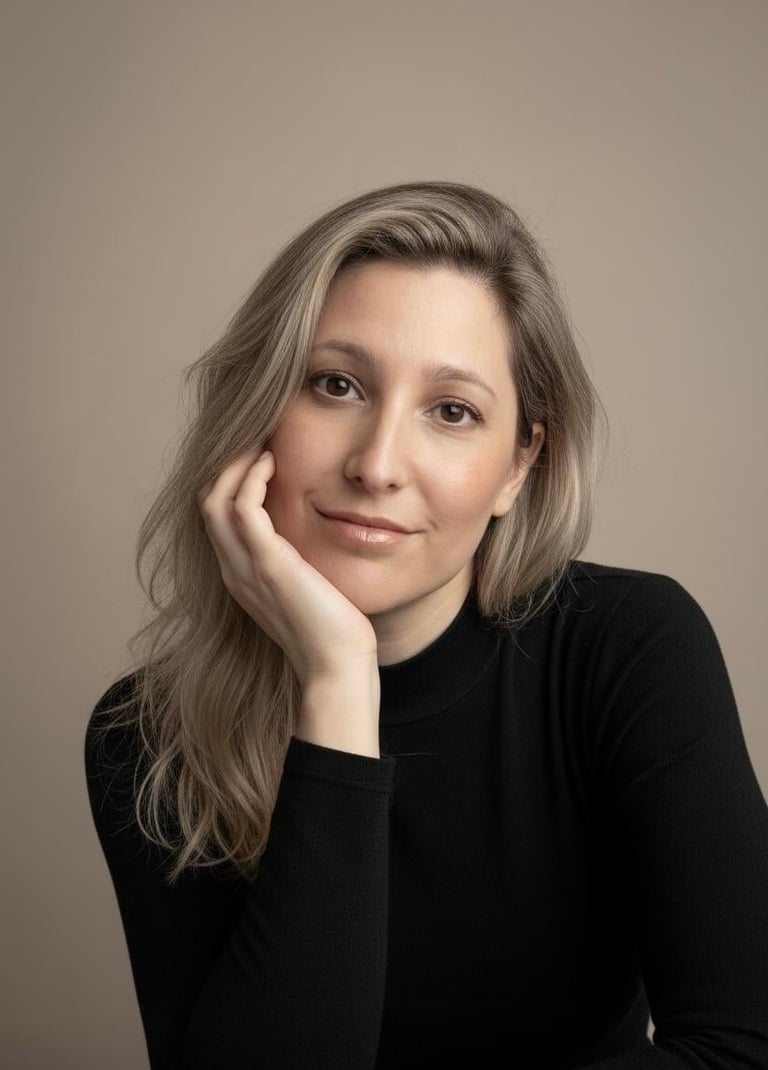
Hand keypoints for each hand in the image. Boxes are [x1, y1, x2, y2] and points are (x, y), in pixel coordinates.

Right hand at [197, 449, 378, 687]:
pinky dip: (252, 479)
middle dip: (226, 465)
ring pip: (214, 500)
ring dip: (234, 464)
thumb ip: (296, 561)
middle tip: (255, 438)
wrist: (338, 666)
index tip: (257, 453)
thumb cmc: (332, 629)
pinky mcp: (268, 564)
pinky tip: (273, 463)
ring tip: (260, 442)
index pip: (216, 516)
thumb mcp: (306, 586)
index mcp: (239, 575)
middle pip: (205, 502)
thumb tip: (309, 535)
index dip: (229, 480)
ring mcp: (245, 567)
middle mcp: (233, 569)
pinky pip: (243, 508)